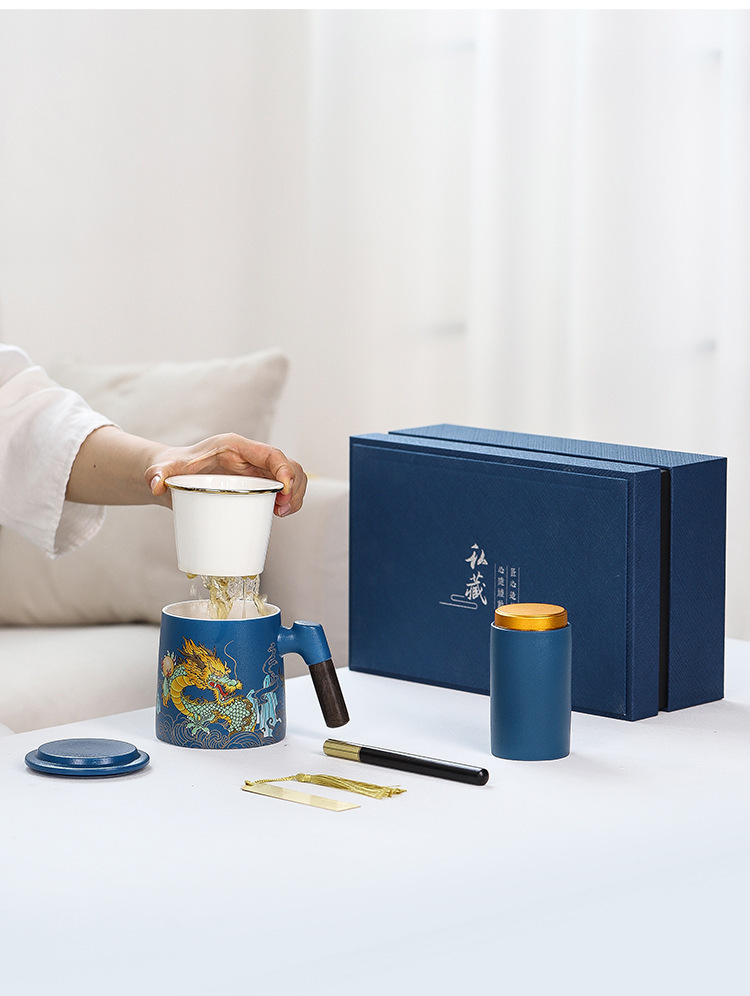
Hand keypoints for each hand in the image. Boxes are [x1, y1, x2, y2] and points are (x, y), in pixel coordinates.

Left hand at [145, 434, 306, 515]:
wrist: (172, 474)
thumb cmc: (172, 468)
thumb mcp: (165, 470)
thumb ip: (158, 474)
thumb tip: (155, 485)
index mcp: (235, 446)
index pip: (271, 453)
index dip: (285, 470)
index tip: (284, 491)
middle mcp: (250, 456)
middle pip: (288, 465)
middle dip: (295, 486)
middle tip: (282, 510)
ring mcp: (255, 469)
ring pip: (291, 476)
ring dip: (296, 494)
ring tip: (282, 513)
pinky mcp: (256, 483)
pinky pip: (283, 488)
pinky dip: (289, 500)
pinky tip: (280, 513)